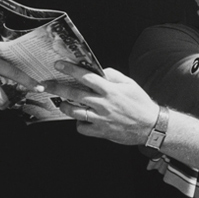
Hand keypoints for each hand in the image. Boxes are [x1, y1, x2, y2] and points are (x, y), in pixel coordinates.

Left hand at [45, 63, 160, 144]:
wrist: (151, 126)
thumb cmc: (141, 104)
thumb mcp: (130, 84)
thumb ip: (113, 75)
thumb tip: (99, 71)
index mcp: (110, 90)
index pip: (86, 76)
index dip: (70, 69)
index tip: (59, 65)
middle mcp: (103, 104)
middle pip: (75, 94)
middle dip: (58, 87)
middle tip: (47, 84)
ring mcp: (101, 119)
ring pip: (74, 112)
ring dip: (64, 107)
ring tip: (62, 103)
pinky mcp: (101, 132)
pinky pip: (82, 128)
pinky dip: (79, 123)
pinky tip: (81, 119)